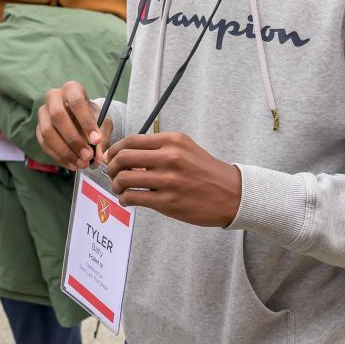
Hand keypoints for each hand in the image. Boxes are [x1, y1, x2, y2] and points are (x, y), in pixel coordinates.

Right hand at [37, 81, 112, 170]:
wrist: (81, 119)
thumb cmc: (93, 116)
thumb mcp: (103, 122)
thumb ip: (103, 137)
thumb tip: (98, 157)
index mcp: (72, 89)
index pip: (77, 102)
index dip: (86, 122)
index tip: (96, 140)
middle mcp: (54, 97)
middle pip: (58, 116)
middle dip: (73, 139)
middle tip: (87, 156)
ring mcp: (43, 113)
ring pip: (48, 132)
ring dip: (65, 151)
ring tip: (81, 163)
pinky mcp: (38, 128)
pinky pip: (44, 144)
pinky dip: (59, 157)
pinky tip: (72, 164)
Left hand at [103, 132, 241, 226]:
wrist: (232, 194)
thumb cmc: (205, 171)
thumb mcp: (185, 149)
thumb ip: (159, 148)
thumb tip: (127, 155)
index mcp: (173, 141)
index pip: (132, 141)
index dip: (115, 149)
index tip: (112, 157)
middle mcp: (170, 158)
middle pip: (124, 158)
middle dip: (112, 167)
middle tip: (113, 174)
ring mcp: (169, 181)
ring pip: (125, 179)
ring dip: (116, 185)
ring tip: (119, 188)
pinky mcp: (168, 202)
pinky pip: (134, 198)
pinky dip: (125, 199)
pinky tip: (128, 199)